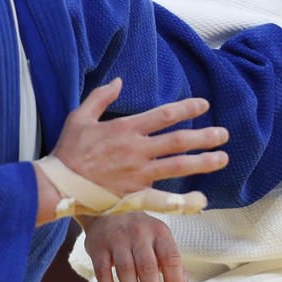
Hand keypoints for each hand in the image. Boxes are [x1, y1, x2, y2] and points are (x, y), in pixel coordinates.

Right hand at [35, 79, 228, 223]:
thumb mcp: (80, 116)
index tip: (203, 104)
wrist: (58, 185)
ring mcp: (138, 174)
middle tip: (224, 134)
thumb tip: (118, 81)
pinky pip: (163, 199)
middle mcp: (137, 151)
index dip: (186, 108)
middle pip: (178, 140)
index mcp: (126, 129)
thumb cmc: (68, 150)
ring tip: (222, 158)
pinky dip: (183, 201)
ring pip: (177, 166)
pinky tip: (202, 200)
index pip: (164, 115)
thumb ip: (101, 96)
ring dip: (203, 162)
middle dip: (204, 136)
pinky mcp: (134, 195)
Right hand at [79, 212, 190, 281]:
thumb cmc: (141, 231)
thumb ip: (175, 268)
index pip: (171, 258)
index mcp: (159, 231)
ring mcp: (117, 239)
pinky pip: (102, 272)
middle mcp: (139, 233)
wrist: (108, 207)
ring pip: (126, 271)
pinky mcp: (98, 246)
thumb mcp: (161, 242)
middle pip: (148, 267)